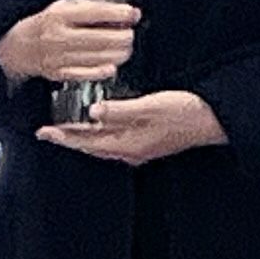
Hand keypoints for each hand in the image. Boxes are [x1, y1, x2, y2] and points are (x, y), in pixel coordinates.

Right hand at [0, 0, 137, 86]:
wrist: (19, 47)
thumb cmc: (49, 25)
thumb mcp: (67, 8)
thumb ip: (98, 9)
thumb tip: (129, 13)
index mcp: (59, 16)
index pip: (94, 13)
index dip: (118, 14)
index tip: (132, 14)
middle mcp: (57, 36)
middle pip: (100, 38)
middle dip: (122, 37)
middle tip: (129, 35)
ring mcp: (58, 57)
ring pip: (97, 57)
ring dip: (118, 54)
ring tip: (124, 48)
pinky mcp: (60, 73)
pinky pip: (87, 74)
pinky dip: (104, 70)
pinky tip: (111, 65)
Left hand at [36, 89, 223, 165]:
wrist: (215, 120)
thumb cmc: (187, 113)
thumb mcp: (151, 107)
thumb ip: (120, 110)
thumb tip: (93, 112)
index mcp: (128, 145)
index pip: (86, 142)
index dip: (64, 136)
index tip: (44, 131)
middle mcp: (131, 151)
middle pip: (91, 147)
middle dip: (70, 139)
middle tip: (49, 131)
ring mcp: (141, 149)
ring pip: (103, 145)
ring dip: (85, 137)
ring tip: (70, 128)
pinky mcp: (149, 142)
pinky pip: (116, 141)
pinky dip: (102, 134)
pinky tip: (103, 125)